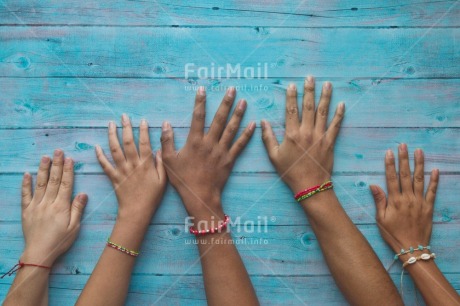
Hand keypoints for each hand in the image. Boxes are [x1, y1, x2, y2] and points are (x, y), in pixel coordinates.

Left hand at [20, 149, 87, 265]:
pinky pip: (25, 195)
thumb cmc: (60, 242)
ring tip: (45, 157)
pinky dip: (26, 184)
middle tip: (58, 151)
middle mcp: (48, 203)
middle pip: (53, 180)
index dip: (68, 170)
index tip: (69, 158)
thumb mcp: (74, 227)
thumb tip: (83, 193)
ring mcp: (36, 206)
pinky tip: (27, 174)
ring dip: (43, 169)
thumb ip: (78, 209)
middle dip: (56, 164)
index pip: (66, 184)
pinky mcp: (26, 211)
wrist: (39, 254)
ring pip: (40, 184)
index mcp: (61, 206)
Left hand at [95, 115, 166, 226]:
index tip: (142, 120)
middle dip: (126, 127)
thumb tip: (159, 149)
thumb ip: (161, 164)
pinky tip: (96, 146)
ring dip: (112, 135)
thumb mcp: (163, 181)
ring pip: (115, 150)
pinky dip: (99, 155)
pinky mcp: (113, 177)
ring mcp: (121, 170)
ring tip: (111, 124)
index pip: (144, 143)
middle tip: (124, 116)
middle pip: (128, 142)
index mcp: (146, 164)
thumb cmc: (152, 197)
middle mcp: (132, 164)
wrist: (137, 211)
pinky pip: (104, 165)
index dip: (143, 130)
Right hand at [161, 87, 254, 220]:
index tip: (202, 89)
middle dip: (226, 102)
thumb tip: (165, 123)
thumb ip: (166, 141)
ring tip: (244, 101)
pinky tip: (253, 124)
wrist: (200, 196)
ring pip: (232, 129)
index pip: (197, 117)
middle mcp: (210, 143)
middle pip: (219, 119)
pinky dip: (247, 134)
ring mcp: (221, 151)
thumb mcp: (169, 160)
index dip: (199, 102)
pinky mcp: (230, 160)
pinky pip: (240, 145)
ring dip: (238, 114)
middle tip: (232, 89)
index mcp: (194, 141)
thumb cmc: (183, 179)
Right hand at [261, 76, 344, 192]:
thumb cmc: (290, 172)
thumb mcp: (274, 156)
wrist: (310, 186)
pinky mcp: (330, 142)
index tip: (292, 85)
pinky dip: (339, 114)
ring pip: (323, 112)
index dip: (291, 96)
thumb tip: (263, 122)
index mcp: (291, 134)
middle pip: (308, 106)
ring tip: (327, 84)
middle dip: (309, 90)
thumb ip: (268, 138)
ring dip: (325, 97)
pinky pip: (336, 125)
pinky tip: (342, 104)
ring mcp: (320, 136)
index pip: (291, 110)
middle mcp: (306, 132)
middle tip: (310, 77)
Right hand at [370, 144, 438, 253]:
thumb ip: (379, 201)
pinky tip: (435, 170)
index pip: (391, 178)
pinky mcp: (428, 207)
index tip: (390, 152)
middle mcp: (408, 198)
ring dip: (419, 164)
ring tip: (419, 151)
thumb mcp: (381, 219)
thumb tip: (373, 185)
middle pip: (406, 175)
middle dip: (404, 159)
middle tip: (404, 145)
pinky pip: (432, 191)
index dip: (390, 164)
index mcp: (395, 200)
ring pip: (420, 179)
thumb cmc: (393, 234)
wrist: (411, 248)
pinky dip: (434, 180)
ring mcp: (419, 202)